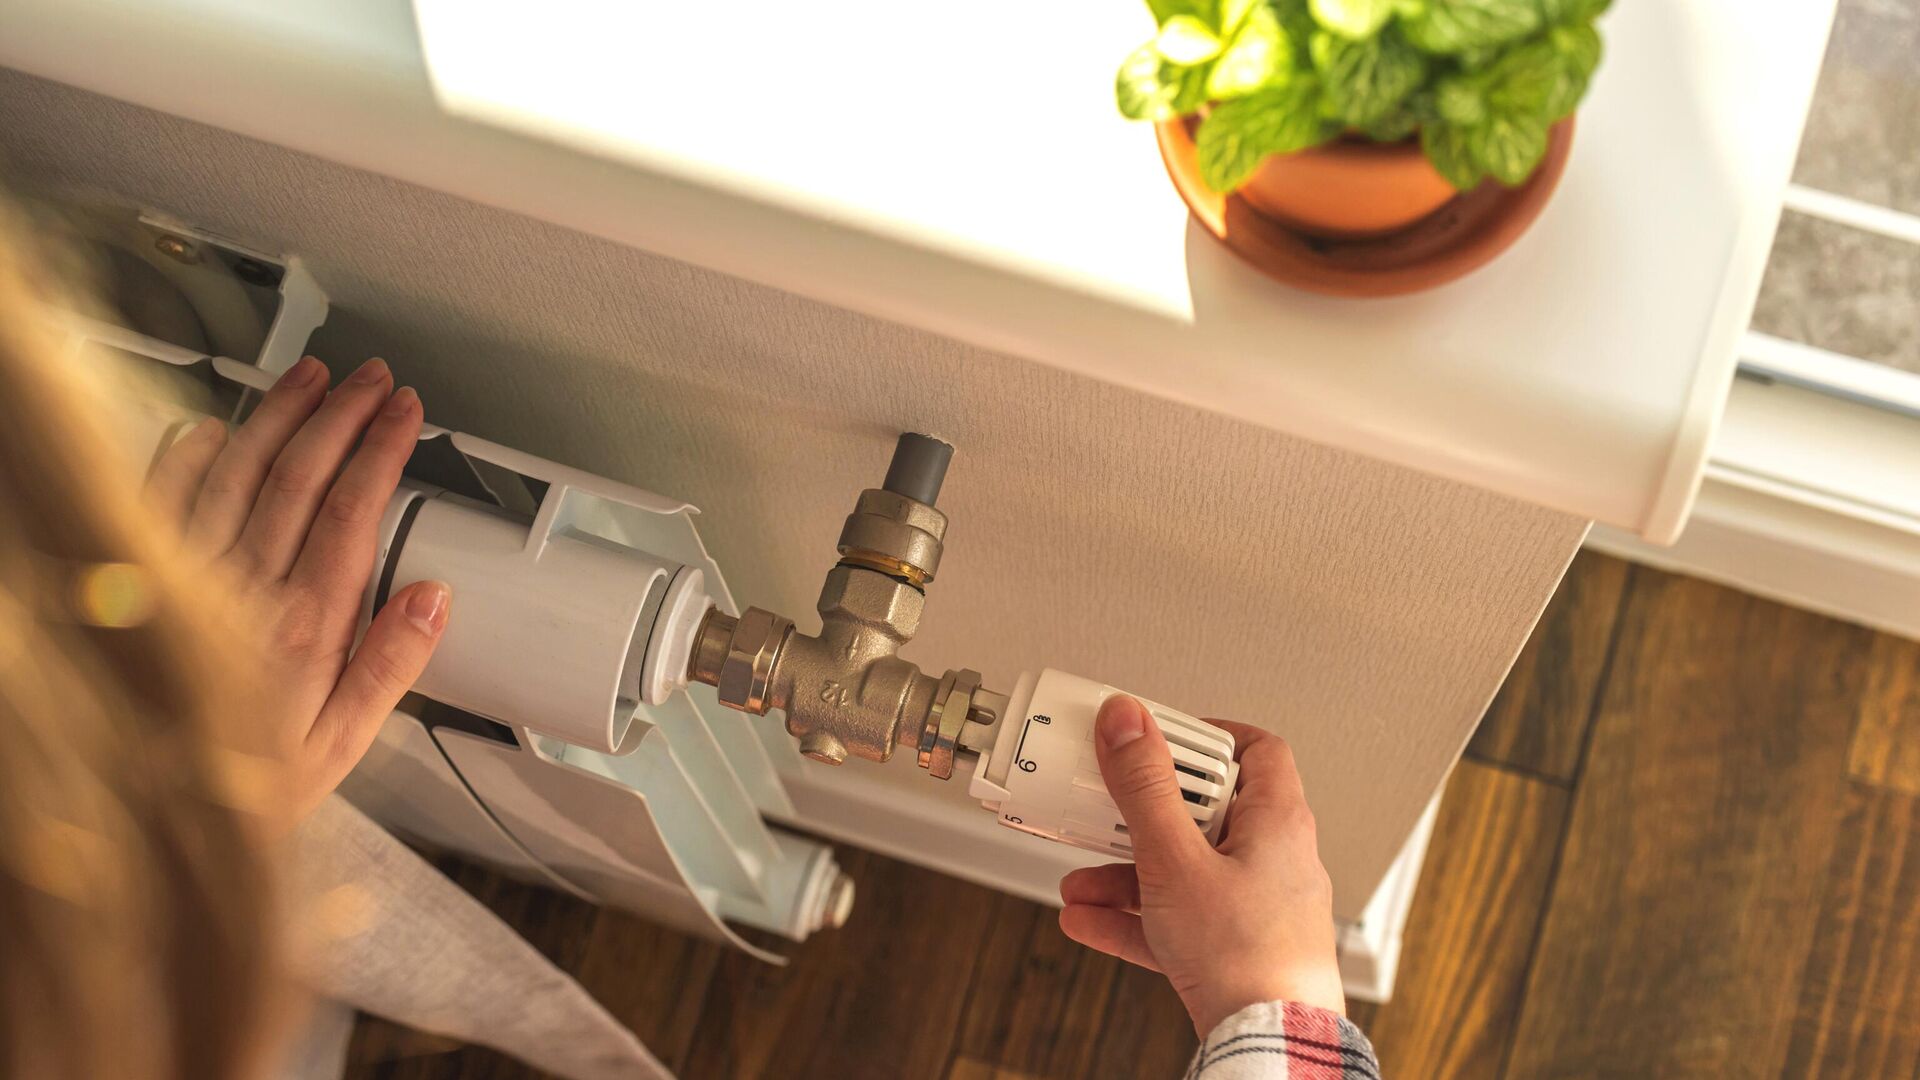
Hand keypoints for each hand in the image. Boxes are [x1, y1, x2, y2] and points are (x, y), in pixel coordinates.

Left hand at [145, 355, 449, 824]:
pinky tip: (212, 428)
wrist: (132, 817)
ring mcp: (180, 580)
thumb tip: (433, 598)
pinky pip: (157, 499)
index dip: (382, 449)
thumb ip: (388, 668)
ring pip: (232, 472)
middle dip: (341, 415)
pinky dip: (185, 456)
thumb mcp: (339, 748)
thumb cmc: (238, 787)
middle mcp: (239, 594)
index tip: (405, 413)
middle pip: (298, 476)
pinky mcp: (132, 580)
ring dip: (277, 416)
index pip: (352, 511)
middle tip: (371, 380)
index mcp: (301, 630)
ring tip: (311, 378)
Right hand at [1058, 696, 1343, 1035]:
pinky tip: (1089, 918)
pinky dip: (1136, 916)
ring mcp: (1256, 907)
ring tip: (1081, 877)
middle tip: (1108, 804)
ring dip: (1126, 872)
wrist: (1269, 1044)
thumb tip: (1128, 722)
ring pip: (1184, 870)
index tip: (1157, 737)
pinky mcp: (1235, 950)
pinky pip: (1178, 919)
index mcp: (1278, 822)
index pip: (1255, 751)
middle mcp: (1275, 860)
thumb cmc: (1248, 957)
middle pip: (1204, 812)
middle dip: (1141, 815)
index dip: (1205, 738)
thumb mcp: (1176, 859)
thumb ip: (1145, 788)